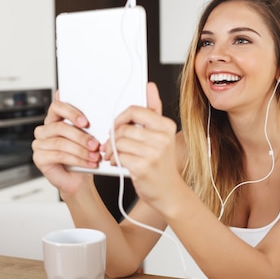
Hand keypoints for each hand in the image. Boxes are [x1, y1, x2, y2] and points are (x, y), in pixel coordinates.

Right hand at [32, 91, 100, 197]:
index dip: (71, 112)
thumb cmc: (82, 156)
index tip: (86, 122)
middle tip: (95, 145)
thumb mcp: (87, 139)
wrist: (79, 180)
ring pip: (61, 143)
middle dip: (81, 136)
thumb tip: (96, 119)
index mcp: (54, 120)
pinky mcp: (39, 158)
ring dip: (81, 150)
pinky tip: (88, 163)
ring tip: (94, 156)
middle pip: (60, 127)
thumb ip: (86, 127)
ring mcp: (39, 144)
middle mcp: (44, 130)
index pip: (57, 107)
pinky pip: (59, 156)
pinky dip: (77, 160)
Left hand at [102, 83, 179, 209]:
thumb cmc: (161, 163)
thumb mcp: (161, 135)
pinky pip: (119, 156)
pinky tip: (117, 163)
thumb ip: (154, 109)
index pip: (136, 111)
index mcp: (166, 126)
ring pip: (119, 142)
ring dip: (110, 149)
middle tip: (111, 144)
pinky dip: (113, 159)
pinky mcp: (143, 167)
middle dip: (113, 137)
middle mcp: (163, 138)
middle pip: (124, 128)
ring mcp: (154, 153)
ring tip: (112, 155)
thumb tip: (149, 86)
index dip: (121, 118)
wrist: (168, 192)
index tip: (117, 126)